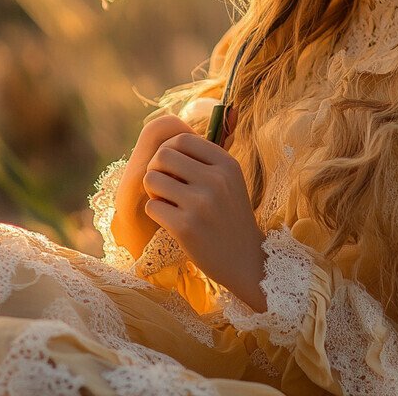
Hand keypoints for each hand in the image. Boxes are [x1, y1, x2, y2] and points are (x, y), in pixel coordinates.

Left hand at [143, 131, 267, 311]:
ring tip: (166, 201)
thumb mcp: (230, 180)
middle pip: (162, 155)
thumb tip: (170, 138)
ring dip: (153, 191)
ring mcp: (201, 203)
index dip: (168, 149)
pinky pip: (152, 206)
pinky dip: (156, 212)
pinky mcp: (186, 227)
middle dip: (156, 168)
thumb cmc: (231, 215)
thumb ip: (206, 158)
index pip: (182, 139)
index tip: (171, 166)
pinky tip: (170, 220)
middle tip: (165, 185)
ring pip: (151, 179)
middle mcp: (216, 179)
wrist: (246, 259)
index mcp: (227, 163)